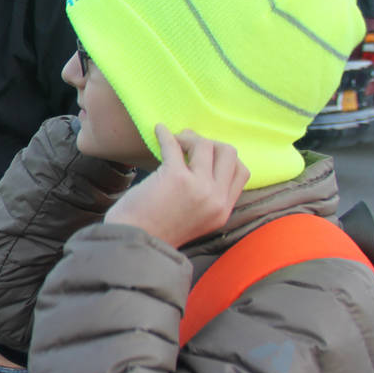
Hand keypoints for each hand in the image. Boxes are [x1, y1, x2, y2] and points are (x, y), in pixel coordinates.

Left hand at [104, 126, 249, 248]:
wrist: (132, 242)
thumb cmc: (155, 230)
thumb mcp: (194, 221)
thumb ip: (206, 198)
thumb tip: (202, 159)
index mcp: (223, 211)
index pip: (241, 172)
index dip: (223, 157)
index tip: (203, 155)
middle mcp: (216, 199)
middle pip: (229, 153)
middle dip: (210, 142)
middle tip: (188, 143)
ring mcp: (199, 188)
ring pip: (206, 145)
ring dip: (188, 137)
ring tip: (174, 139)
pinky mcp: (176, 177)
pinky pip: (175, 145)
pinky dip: (165, 134)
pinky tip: (158, 130)